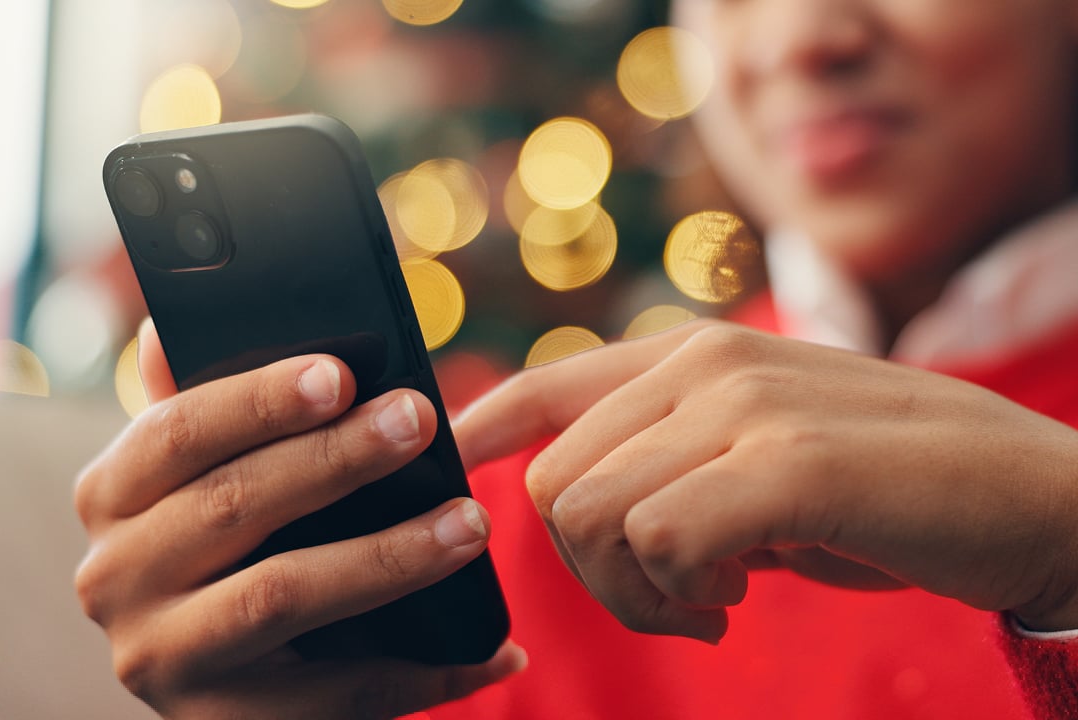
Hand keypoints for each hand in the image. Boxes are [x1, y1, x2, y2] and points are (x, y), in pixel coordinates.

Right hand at [75, 321, 524, 718]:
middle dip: (337, 459)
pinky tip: (498, 650)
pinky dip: (428, 670)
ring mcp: (164, 660)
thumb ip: (197, 410)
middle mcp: (116, 578)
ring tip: (470, 523)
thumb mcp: (196, 476)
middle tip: (419, 421)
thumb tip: (166, 328)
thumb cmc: (223, 542)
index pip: (175, 432)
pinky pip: (341, 696)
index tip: (340, 374)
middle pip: (234, 505)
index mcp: (114, 497)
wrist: (223, 678)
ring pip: (283, 594)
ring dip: (390, 556)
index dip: (257, 400)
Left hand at [454, 320, 1077, 640]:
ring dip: (631, 591)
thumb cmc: (883, 484)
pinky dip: (675, 595)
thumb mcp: (760, 456)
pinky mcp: (786, 462)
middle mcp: (707, 362)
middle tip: (668, 597)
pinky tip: (732, 601)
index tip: (456, 464)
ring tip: (705, 601)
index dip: (485, 428)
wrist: (1027, 494)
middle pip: (555, 480)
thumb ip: (673, 459)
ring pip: (590, 514)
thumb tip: (577, 501)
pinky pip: (658, 540)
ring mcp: (744, 404)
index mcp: (695, 355)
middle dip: (588, 568)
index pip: (549, 382)